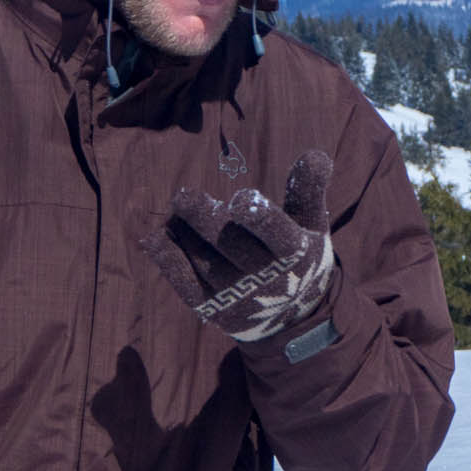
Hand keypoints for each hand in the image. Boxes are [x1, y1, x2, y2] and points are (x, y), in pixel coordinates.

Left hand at [140, 149, 334, 342]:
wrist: (291, 316)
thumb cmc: (298, 254)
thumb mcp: (310, 223)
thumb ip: (307, 189)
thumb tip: (317, 154)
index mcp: (294, 251)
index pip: (277, 234)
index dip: (259, 219)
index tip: (241, 199)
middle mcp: (266, 277)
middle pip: (231, 246)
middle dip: (205, 220)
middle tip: (183, 196)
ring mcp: (238, 296)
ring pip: (205, 262)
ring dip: (184, 233)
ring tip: (175, 211)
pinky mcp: (213, 309)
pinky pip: (186, 284)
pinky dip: (168, 260)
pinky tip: (154, 238)